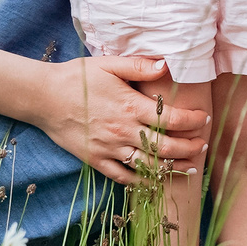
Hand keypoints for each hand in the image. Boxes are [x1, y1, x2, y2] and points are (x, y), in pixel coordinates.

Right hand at [33, 53, 209, 184]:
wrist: (43, 97)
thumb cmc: (77, 77)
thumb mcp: (109, 64)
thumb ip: (139, 66)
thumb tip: (166, 65)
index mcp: (130, 107)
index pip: (172, 119)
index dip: (193, 121)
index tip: (204, 119)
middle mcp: (123, 131)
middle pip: (166, 147)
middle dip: (189, 148)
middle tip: (202, 145)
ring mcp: (109, 149)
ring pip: (148, 166)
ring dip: (172, 168)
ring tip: (189, 166)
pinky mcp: (95, 160)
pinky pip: (123, 176)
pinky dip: (141, 181)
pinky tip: (154, 180)